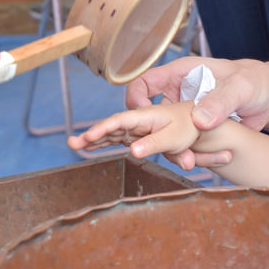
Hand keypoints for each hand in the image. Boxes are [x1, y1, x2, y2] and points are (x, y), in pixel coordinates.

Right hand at [67, 102, 198, 160]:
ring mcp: (137, 127)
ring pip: (111, 132)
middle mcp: (138, 120)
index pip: (120, 121)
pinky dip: (103, 141)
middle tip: (72, 142)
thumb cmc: (187, 127)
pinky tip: (90, 147)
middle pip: (111, 126)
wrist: (196, 123)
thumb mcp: (173, 138)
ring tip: (74, 145)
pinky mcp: (138, 135)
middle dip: (91, 134)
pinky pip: (117, 138)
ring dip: (93, 138)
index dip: (103, 128)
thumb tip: (132, 151)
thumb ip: (154, 144)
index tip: (88, 136)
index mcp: (145, 116)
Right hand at [126, 56, 268, 169]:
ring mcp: (188, 115)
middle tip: (169, 149)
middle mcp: (180, 94)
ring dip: (173, 150)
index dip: (136, 99)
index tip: (140, 118)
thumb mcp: (242, 86)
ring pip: (166, 134)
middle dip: (154, 135)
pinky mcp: (198, 132)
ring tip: (189, 161)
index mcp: (182, 73)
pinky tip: (203, 161)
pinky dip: (190, 154)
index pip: (145, 82)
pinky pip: (185, 145)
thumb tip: (199, 120)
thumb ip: (221, 100)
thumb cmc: (258, 80)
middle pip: (151, 115)